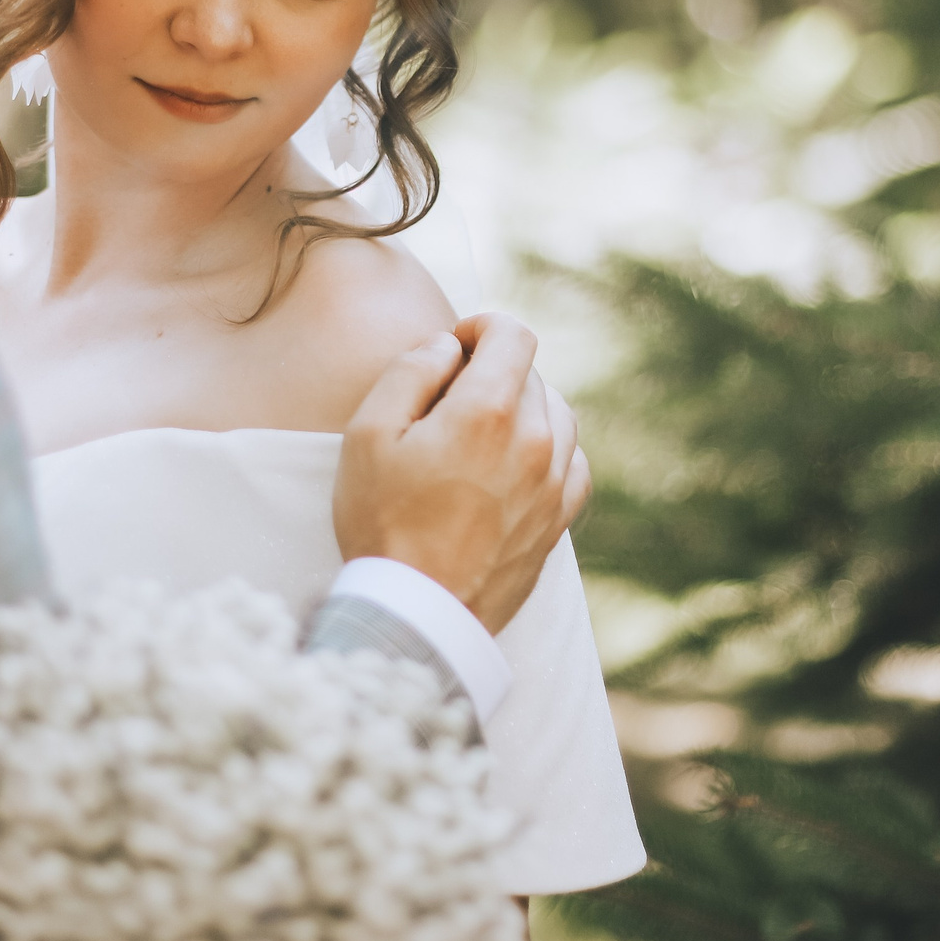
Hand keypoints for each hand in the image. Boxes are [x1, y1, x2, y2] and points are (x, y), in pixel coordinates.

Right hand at [335, 313, 592, 632]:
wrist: (417, 614)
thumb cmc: (382, 523)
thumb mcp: (367, 434)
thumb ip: (410, 371)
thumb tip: (447, 346)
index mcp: (488, 411)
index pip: (513, 334)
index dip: (482, 327)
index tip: (455, 347)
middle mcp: (535, 440)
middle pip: (530, 375)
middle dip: (491, 373)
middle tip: (447, 403)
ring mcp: (554, 483)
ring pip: (557, 414)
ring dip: (522, 409)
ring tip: (478, 435)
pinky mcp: (559, 519)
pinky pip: (572, 461)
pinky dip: (549, 449)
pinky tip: (514, 464)